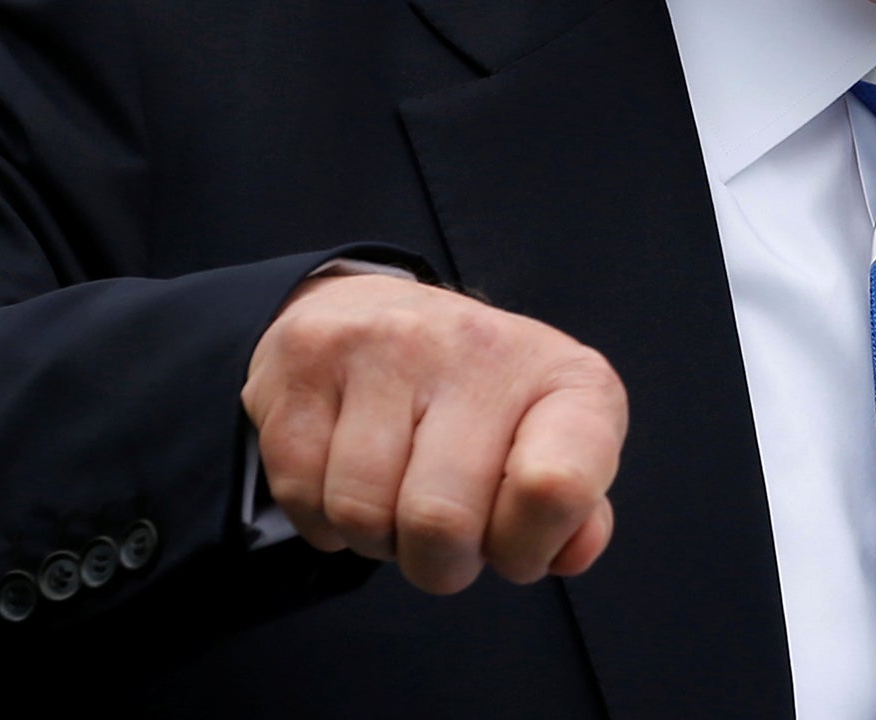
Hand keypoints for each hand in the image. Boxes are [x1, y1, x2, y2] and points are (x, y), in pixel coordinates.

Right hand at [241, 275, 625, 594]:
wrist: (380, 311)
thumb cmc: (479, 399)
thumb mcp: (551, 443)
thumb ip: (571, 508)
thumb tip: (573, 552)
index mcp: (564, 378)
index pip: (558, 485)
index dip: (527, 547)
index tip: (513, 545)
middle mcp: (480, 346)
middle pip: (443, 522)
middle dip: (437, 564)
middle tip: (444, 538)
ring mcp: (389, 343)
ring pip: (363, 514)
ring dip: (375, 539)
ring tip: (396, 495)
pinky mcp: (310, 357)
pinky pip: (302, 494)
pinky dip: (322, 517)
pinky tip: (347, 476)